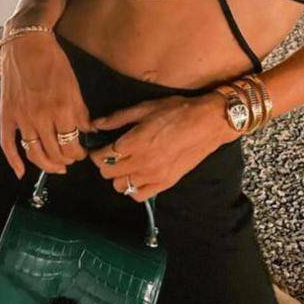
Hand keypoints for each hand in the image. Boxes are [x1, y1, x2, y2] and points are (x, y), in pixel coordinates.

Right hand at [0, 32, 91, 179]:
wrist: (26, 44)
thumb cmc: (53, 61)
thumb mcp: (73, 85)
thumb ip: (80, 112)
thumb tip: (88, 131)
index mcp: (61, 109)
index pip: (71, 145)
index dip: (78, 154)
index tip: (82, 153)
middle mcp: (41, 117)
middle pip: (54, 153)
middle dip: (66, 160)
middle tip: (71, 159)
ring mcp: (22, 118)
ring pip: (34, 154)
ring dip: (46, 165)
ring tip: (55, 167)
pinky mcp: (7, 115)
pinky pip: (8, 144)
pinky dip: (14, 161)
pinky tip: (21, 172)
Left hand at [86, 90, 233, 201]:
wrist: (207, 123)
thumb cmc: (176, 111)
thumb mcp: (145, 108)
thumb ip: (118, 118)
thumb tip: (97, 124)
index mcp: (134, 142)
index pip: (102, 156)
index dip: (96, 152)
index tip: (100, 147)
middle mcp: (141, 162)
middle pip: (108, 173)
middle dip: (105, 163)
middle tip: (112, 154)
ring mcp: (153, 175)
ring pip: (120, 186)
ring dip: (118, 176)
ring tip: (125, 164)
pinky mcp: (165, 183)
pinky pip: (138, 195)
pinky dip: (133, 188)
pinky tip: (137, 176)